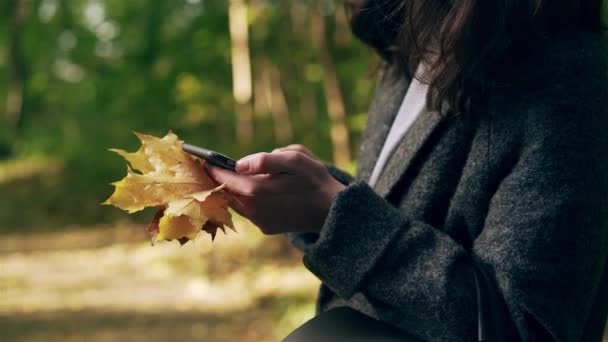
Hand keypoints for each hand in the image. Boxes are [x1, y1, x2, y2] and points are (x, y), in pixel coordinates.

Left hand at [206, 145, 345, 234]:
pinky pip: (250, 211)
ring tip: (235, 176)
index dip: (214, 169)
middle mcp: (255, 211)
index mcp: (259, 191)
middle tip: (215, 167)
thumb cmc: (315, 180)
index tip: (205, 160)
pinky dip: (249, 200)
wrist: (333, 210)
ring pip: (238, 203)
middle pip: (229, 193)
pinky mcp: (267, 228)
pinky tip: (255, 191)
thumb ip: (266, 159)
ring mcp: (260, 222)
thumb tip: (240, 164)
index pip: (226, 179)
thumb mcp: (296, 159)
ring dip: (236, 191)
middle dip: (222, 180)